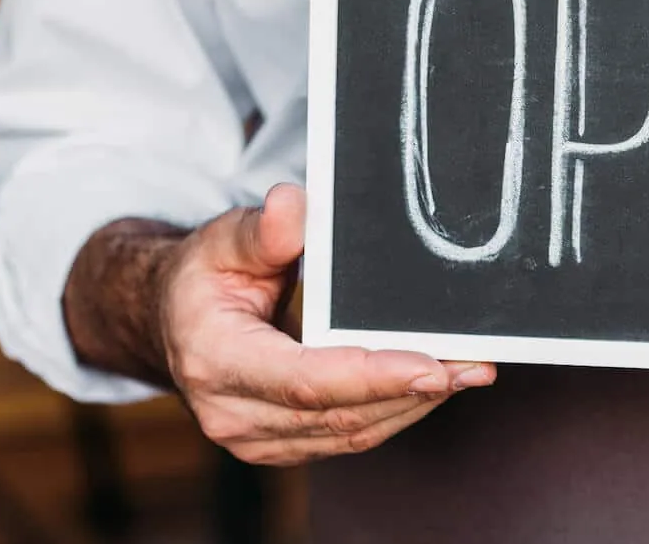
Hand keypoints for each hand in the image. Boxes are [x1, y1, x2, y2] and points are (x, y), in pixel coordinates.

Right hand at [153, 184, 495, 464]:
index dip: (373, 375)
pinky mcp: (281, 443)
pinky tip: (432, 386)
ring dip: (414, 404)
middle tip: (473, 365)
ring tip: (468, 373)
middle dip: (413, 390)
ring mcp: (255, 437)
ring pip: (350, 432)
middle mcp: (231, 413)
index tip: (431, 365)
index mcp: (215, 359)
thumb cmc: (205, 276)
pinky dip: (394, 411)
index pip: (305, 379)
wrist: (174, 319)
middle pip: (339, 413)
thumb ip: (262, 229)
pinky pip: (347, 435)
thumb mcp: (223, 239)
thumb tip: (292, 206)